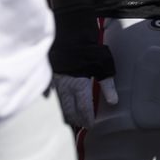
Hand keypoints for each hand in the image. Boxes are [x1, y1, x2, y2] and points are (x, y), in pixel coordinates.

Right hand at [48, 6, 117, 128]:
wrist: (70, 33)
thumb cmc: (90, 49)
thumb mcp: (105, 65)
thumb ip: (108, 84)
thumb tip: (114, 101)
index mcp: (79, 86)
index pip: (84, 109)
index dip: (87, 119)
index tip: (90, 126)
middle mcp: (65, 87)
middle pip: (69, 110)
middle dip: (75, 119)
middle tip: (79, 125)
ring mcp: (55, 81)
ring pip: (57, 103)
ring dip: (63, 112)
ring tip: (68, 119)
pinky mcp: (48, 74)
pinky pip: (46, 90)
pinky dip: (49, 97)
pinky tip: (49, 101)